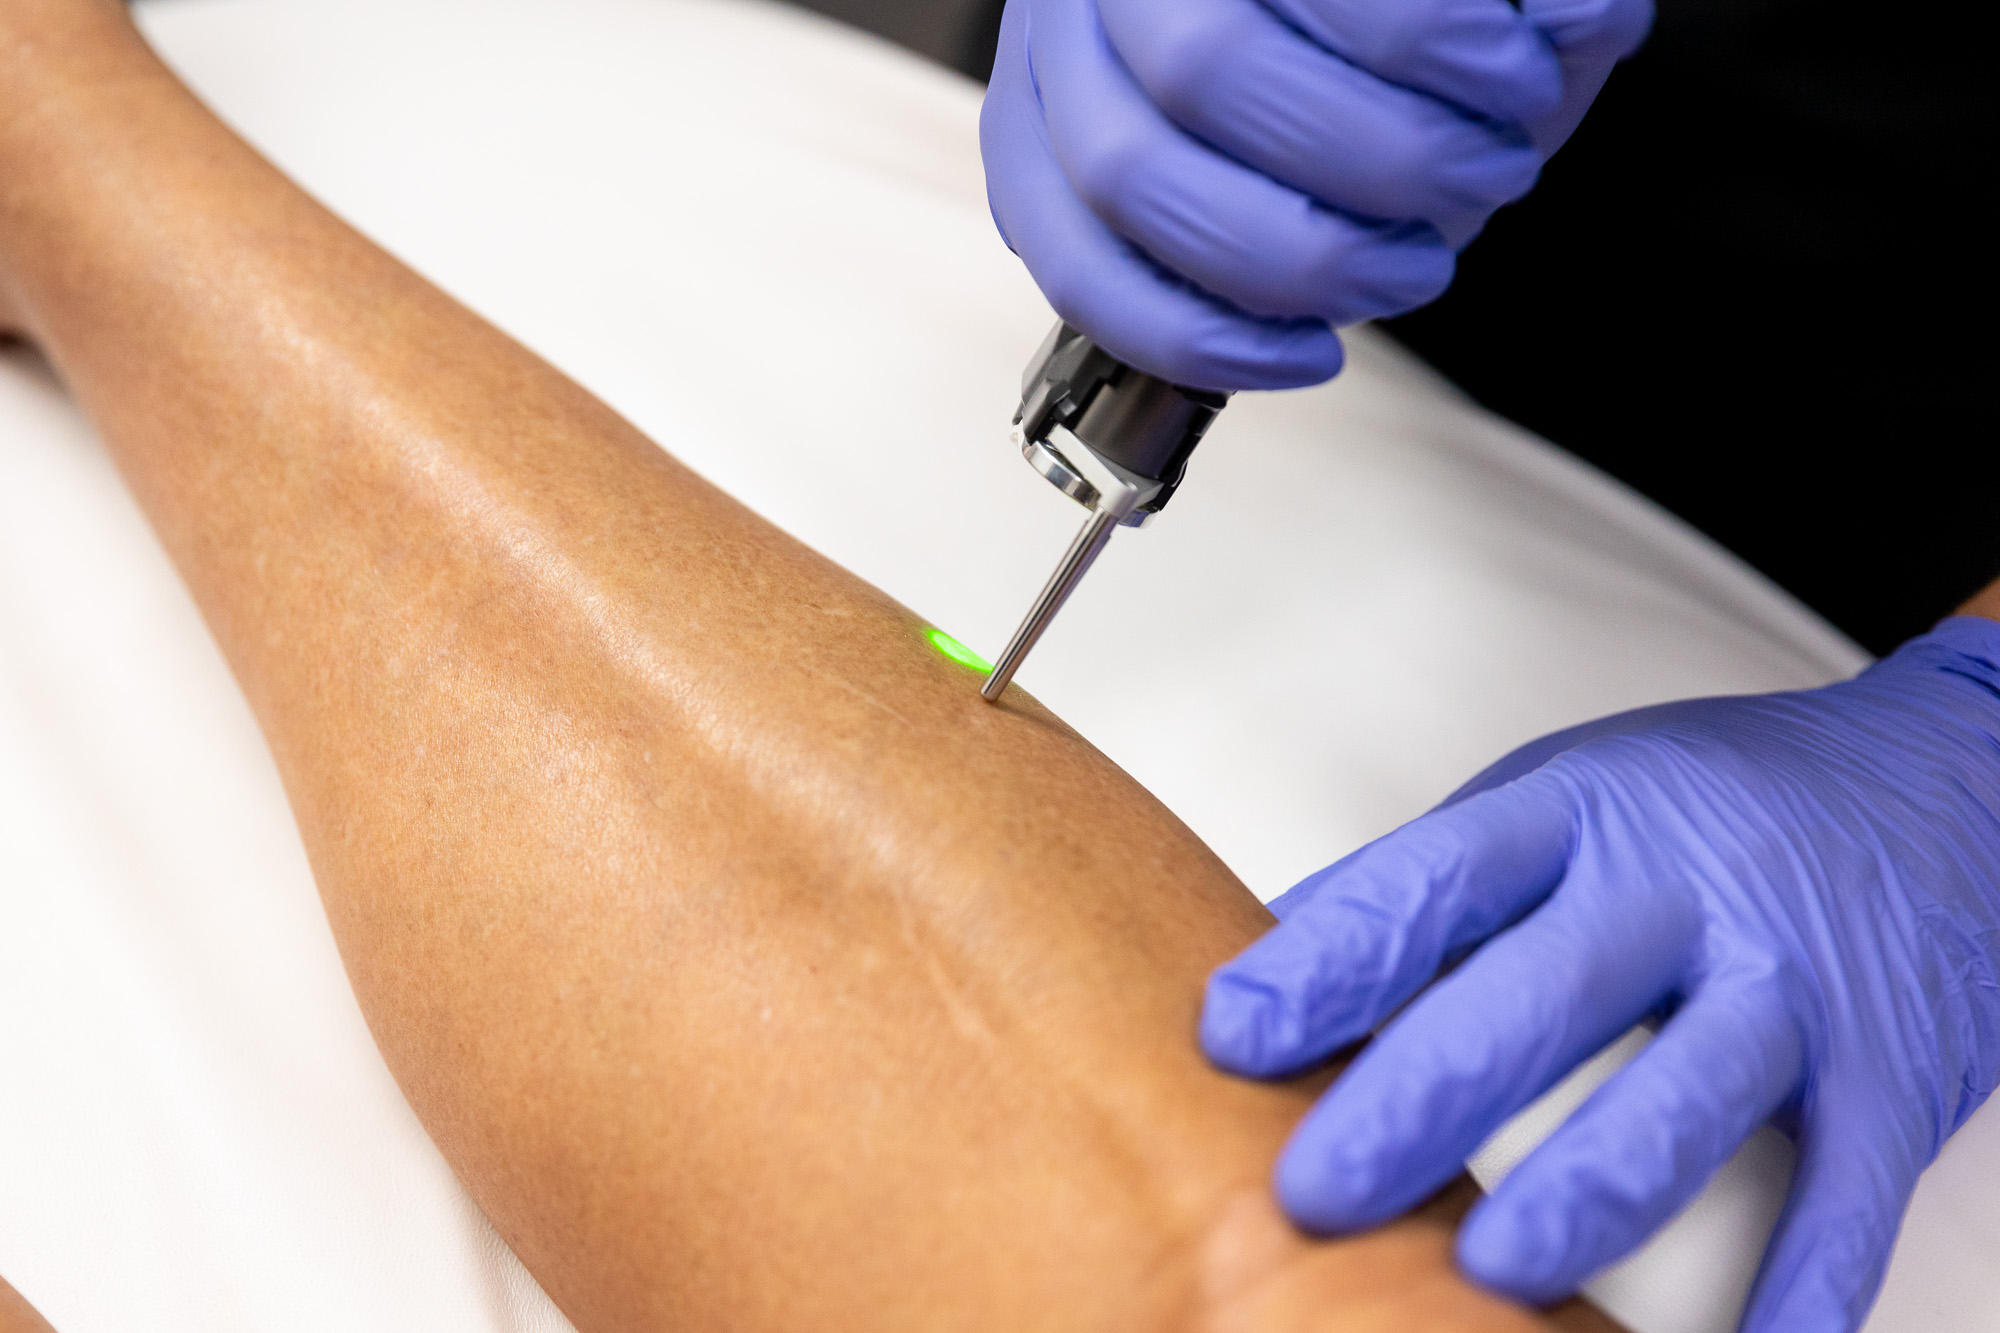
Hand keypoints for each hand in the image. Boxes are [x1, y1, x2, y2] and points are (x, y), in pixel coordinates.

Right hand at [978, 0, 1650, 389]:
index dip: (1418, 34)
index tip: (1517, 86)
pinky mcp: (1025, 162)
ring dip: (1293, 258)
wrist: (1280, 27)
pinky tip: (1302, 356)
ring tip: (1412, 271)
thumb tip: (1579, 22)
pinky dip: (1194, 337)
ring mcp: (1045, 62)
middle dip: (1374, 157)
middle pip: (1205, 67)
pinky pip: (1075, 273)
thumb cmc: (1389, 13)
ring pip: (1129, 178)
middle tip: (1487, 181)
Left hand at [1201, 617, 1999, 1329]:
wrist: (1954, 779)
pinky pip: (1845, 1194)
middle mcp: (1683, 893)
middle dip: (1418, 1098)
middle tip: (1313, 1185)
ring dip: (1581, 1194)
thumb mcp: (1564, 794)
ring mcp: (1795, 983)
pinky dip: (1795, 1288)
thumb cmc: (1719, 800)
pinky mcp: (1896, 1072)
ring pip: (1682, 1098)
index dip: (1329, 960)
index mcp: (1580, 815)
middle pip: (1537, 997)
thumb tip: (1273, 942)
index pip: (1434, 881)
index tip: (1233, 1033)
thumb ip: (1430, 874)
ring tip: (1483, 1271)